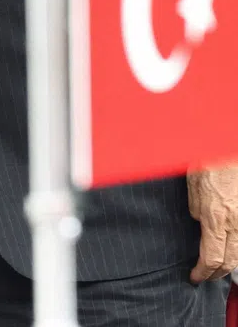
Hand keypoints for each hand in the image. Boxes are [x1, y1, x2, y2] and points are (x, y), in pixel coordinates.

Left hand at [188, 164, 237, 280]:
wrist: (227, 150)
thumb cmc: (209, 163)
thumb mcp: (193, 186)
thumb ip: (197, 209)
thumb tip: (200, 224)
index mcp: (215, 218)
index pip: (211, 258)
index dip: (202, 272)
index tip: (194, 276)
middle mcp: (235, 224)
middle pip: (229, 262)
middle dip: (215, 274)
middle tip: (204, 276)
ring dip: (228, 265)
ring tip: (215, 268)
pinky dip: (237, 251)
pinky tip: (229, 251)